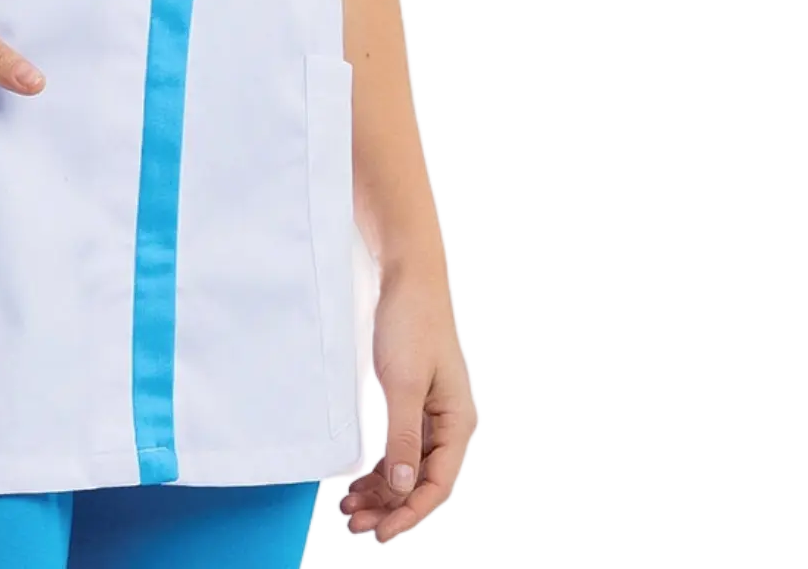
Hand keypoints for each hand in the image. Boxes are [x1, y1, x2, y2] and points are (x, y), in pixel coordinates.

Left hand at [339, 263, 478, 543]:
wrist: (402, 274)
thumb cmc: (411, 320)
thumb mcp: (404, 384)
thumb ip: (403, 437)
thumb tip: (401, 486)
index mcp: (457, 421)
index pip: (437, 485)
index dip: (409, 513)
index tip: (382, 533)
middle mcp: (446, 422)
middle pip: (419, 480)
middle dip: (389, 506)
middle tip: (356, 524)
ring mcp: (427, 412)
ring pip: (405, 466)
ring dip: (380, 489)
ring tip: (351, 506)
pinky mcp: (408, 400)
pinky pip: (396, 445)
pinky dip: (377, 465)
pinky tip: (358, 478)